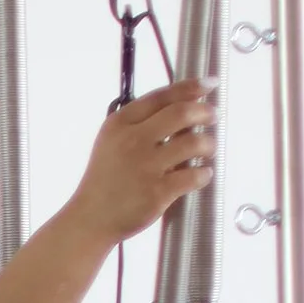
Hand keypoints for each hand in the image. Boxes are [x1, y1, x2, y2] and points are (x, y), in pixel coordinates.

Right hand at [74, 78, 215, 246]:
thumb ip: (140, 125)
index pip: (162, 96)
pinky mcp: (158, 192)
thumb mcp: (112, 142)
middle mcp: (133, 140)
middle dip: (205, 112)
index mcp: (120, 124)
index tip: (209, 84)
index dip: (190, 87)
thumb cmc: (105, 180)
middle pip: (182, 113)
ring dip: (208, 144)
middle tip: (213, 116)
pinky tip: (203, 174)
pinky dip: (204, 173)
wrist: (91, 218)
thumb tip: (183, 112)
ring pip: (194, 143)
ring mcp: (146, 167)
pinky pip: (194, 176)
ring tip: (208, 149)